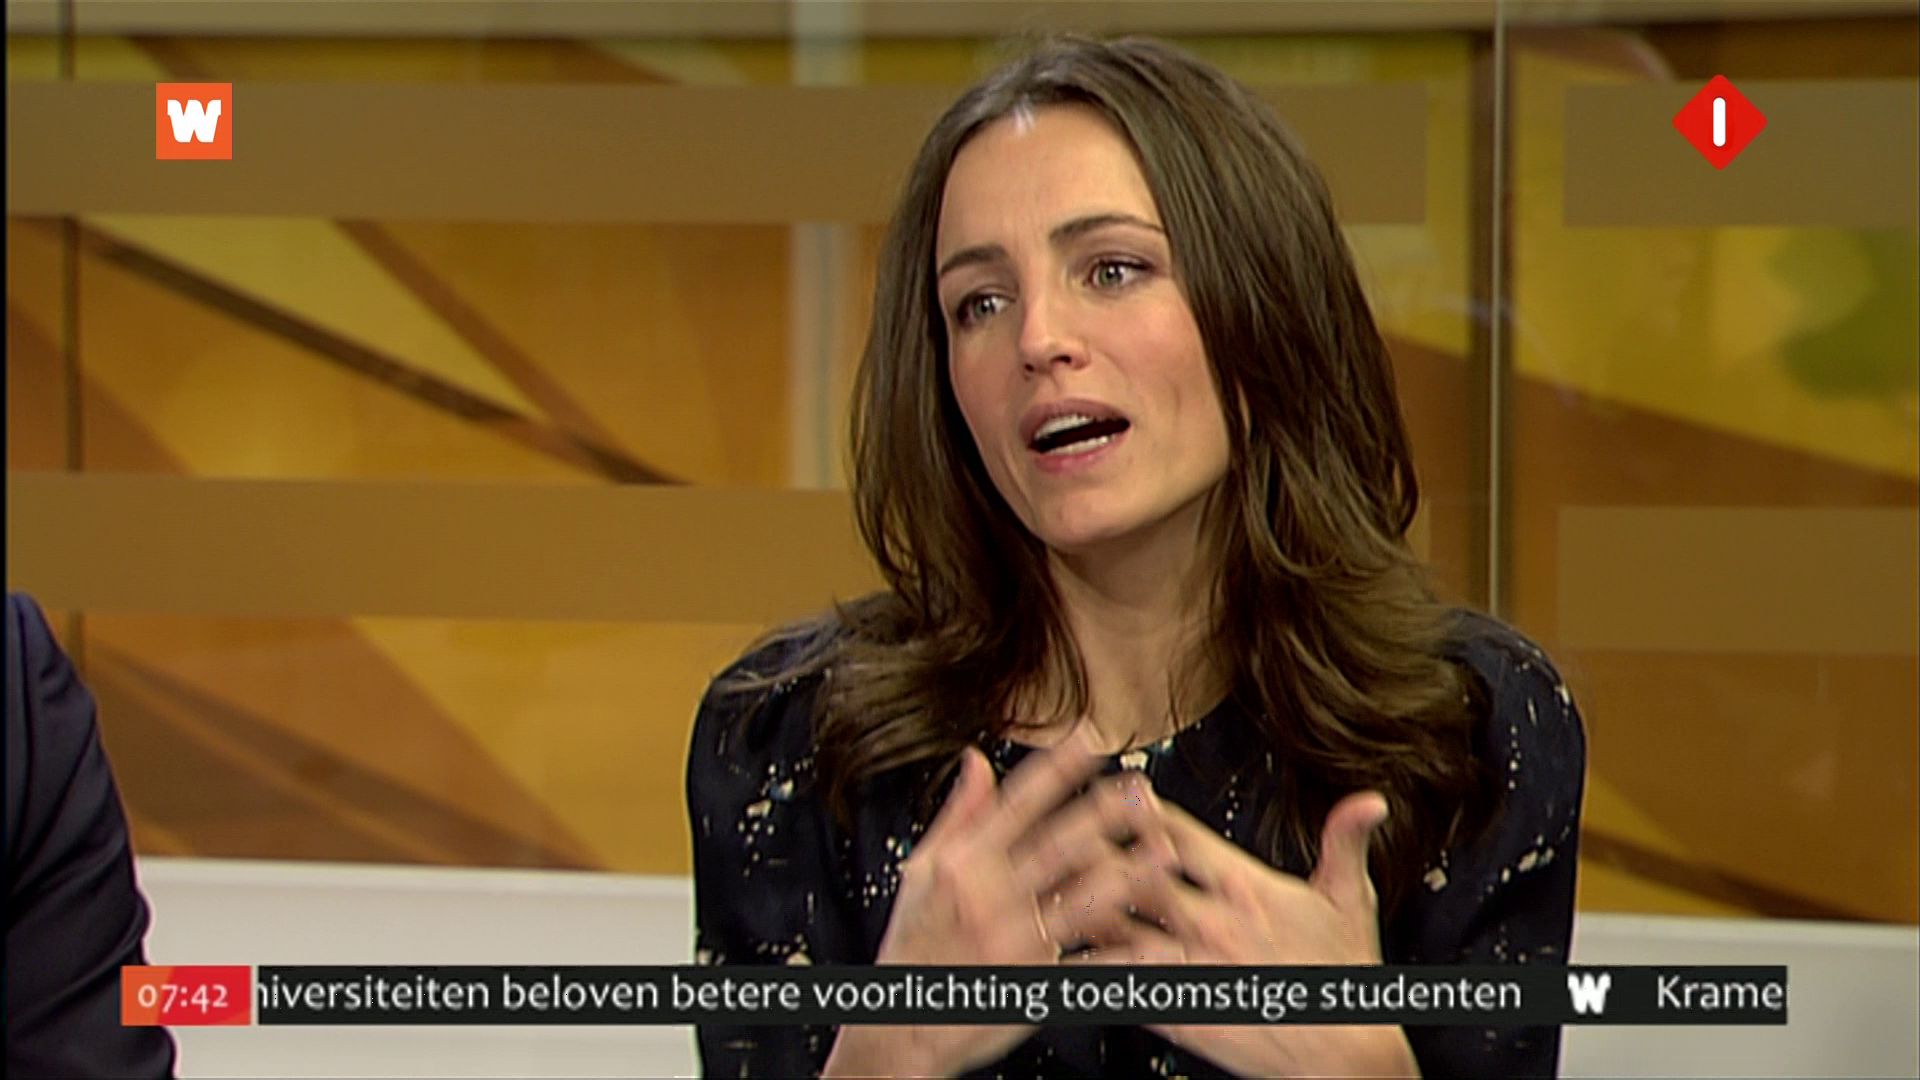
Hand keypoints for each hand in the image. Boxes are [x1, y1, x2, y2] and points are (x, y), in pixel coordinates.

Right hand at [825, 733, 1125, 1076]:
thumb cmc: (913, 946)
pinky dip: (1127, 958)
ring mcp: (1014, 942)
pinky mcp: (1032, 985)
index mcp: (963, 864)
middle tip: (1144, 792)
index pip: (1017, 804)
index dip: (1057, 769)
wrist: (900, 1025)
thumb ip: (957, 815)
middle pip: (1059, 844)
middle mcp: (990, 898)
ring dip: (1129, 877)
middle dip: (1106, 814)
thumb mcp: (920, 873)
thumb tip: (976, 760)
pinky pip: (1089, 968)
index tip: (1091, 740)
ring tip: (1166, 855)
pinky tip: (1159, 945)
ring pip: (1082, 901)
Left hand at [1069, 789, 1419, 1077]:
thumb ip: (1346, 843)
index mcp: (1246, 887)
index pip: (1177, 834)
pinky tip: (1051, 957)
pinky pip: (1117, 985)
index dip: (1138, 808)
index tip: (1108, 787)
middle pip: (1132, 872)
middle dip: (1091, 849)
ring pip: (1115, 926)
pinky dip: (1083, 968)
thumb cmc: (1341, 980)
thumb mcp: (1350, 902)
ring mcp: (1190, 967)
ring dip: (1077, 906)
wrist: (1344, 1058)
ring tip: (1038, 888)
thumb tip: (1369, 800)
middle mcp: (1211, 922)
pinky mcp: (1177, 1010)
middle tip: (1053, 830)